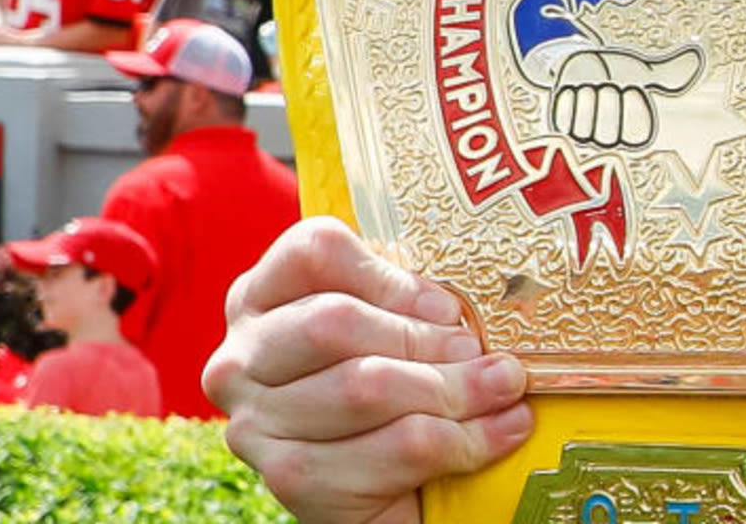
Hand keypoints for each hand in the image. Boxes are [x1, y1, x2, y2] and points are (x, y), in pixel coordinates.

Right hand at [214, 218, 532, 523]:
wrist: (380, 493)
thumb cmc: (390, 393)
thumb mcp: (390, 332)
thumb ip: (410, 305)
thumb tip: (477, 302)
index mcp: (260, 298)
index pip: (313, 251)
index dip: (390, 276)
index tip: (446, 306)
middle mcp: (241, 358)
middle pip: (335, 322)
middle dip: (427, 340)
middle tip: (486, 354)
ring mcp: (255, 422)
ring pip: (364, 387)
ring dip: (455, 390)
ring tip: (505, 390)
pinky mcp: (289, 478)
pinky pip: (389, 448)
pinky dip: (459, 440)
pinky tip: (499, 433)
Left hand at [545, 45, 702, 148]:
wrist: (584, 64)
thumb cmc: (616, 71)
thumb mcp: (642, 71)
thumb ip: (669, 71)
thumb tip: (695, 57)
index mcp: (635, 134)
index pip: (636, 130)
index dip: (633, 102)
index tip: (630, 87)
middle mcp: (611, 142)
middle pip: (609, 131)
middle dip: (609, 99)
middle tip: (608, 85)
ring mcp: (585, 136)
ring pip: (586, 123)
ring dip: (587, 95)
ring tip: (590, 86)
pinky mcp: (561, 127)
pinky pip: (565, 115)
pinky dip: (568, 95)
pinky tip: (573, 89)